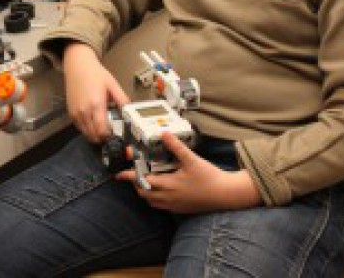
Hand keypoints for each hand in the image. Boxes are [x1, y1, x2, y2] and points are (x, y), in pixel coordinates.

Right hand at [63, 43, 130, 142]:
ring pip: (85, 133)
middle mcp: (84, 112)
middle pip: (93, 135)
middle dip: (103, 138)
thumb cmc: (96, 74)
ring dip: (94, 135)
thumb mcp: (113, 85)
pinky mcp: (70, 113)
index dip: (109, 136)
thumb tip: (131, 113)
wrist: (77, 66)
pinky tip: (93, 123)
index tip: (115, 134)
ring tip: (102, 129)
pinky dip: (86, 130)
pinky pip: (79, 128)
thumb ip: (122, 99)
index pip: (102, 130)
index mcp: (96, 104)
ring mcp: (75, 113)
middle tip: (110, 133)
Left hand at [116, 134, 260, 213]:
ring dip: (145, 192)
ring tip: (145, 180)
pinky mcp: (180, 209)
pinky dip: (155, 199)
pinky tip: (160, 190)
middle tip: (134, 174)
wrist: (225, 195)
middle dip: (136, 184)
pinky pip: (161, 206)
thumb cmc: (209, 177)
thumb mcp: (192, 159)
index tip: (118, 175)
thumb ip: (176, 147)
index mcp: (168, 185)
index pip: (143, 181)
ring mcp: (174, 205)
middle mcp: (168, 197)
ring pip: (152, 201)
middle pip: (144, 193)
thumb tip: (164, 133)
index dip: (129, 177)